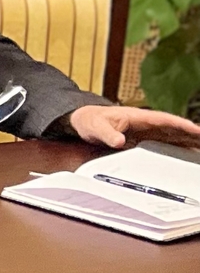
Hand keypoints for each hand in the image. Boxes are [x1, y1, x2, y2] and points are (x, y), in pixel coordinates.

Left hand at [66, 104, 199, 150]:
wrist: (84, 123)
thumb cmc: (90, 121)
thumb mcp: (96, 127)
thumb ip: (107, 134)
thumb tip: (119, 141)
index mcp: (139, 118)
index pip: (165, 120)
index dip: (181, 125)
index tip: (197, 130)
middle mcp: (148, 124)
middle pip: (176, 129)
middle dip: (193, 134)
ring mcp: (149, 132)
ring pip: (175, 136)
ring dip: (191, 141)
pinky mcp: (146, 140)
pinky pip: (167, 143)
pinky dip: (181, 147)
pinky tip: (192, 153)